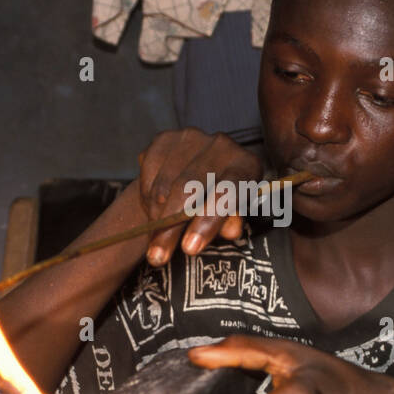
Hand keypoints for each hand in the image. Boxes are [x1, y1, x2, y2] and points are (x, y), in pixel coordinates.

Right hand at [135, 128, 264, 266]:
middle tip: (157, 256)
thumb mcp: (232, 216)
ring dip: (155, 215)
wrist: (198, 180)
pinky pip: (149, 170)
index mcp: (247, 165)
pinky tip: (153, 209)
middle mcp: (222, 145)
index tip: (189, 248)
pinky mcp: (167, 138)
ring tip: (155, 235)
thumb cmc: (222, 203)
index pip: (229, 191)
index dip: (208, 220)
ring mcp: (193, 137)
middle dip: (170, 227)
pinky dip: (146, 195)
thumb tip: (231, 231)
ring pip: (165, 182)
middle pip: (190, 187)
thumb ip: (231, 222)